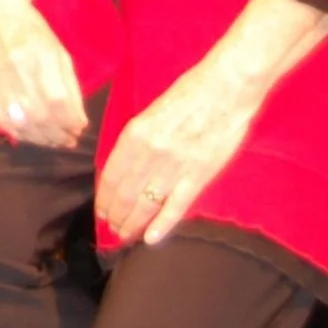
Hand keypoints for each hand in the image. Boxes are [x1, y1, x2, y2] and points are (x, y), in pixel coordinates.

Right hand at [0, 0, 87, 148]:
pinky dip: (17, 133)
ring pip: (20, 122)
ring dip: (40, 138)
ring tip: (52, 140)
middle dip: (58, 135)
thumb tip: (78, 122)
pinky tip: (29, 134)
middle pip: (39, 115)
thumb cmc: (32, 30)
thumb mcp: (58, 51)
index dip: (70, 122)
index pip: (57, 101)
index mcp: (41, 56)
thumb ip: (70, 87)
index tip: (78, 129)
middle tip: (68, 140)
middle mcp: (16, 67)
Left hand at [96, 0, 327, 245]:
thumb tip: (126, 166)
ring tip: (124, 235)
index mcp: (135, 133)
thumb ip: (139, 140)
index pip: (111, 175)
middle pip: (125, 193)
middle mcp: (150, 152)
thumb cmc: (190, 94)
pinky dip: (162, 224)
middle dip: (115, 214)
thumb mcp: (152, 112)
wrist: (226, 88)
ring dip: (132, 222)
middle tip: (110, 229)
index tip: (101, 210)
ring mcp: (174, 166)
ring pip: (146, 203)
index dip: (104, 197)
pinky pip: (176, 206)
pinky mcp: (199, 175)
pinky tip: (150, 239)